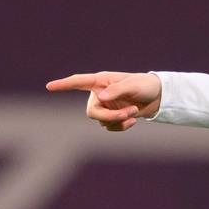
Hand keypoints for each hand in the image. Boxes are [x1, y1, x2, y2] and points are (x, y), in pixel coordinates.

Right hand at [45, 71, 161, 131]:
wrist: (158, 96)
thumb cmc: (145, 85)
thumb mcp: (134, 85)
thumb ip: (117, 90)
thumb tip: (100, 98)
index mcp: (102, 81)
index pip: (79, 82)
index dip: (64, 84)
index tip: (49, 86)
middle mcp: (99, 94)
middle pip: (92, 112)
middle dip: (109, 116)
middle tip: (128, 114)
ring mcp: (105, 106)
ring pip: (101, 121)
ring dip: (119, 120)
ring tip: (134, 111)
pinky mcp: (112, 116)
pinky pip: (109, 127)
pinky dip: (121, 126)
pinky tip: (133, 121)